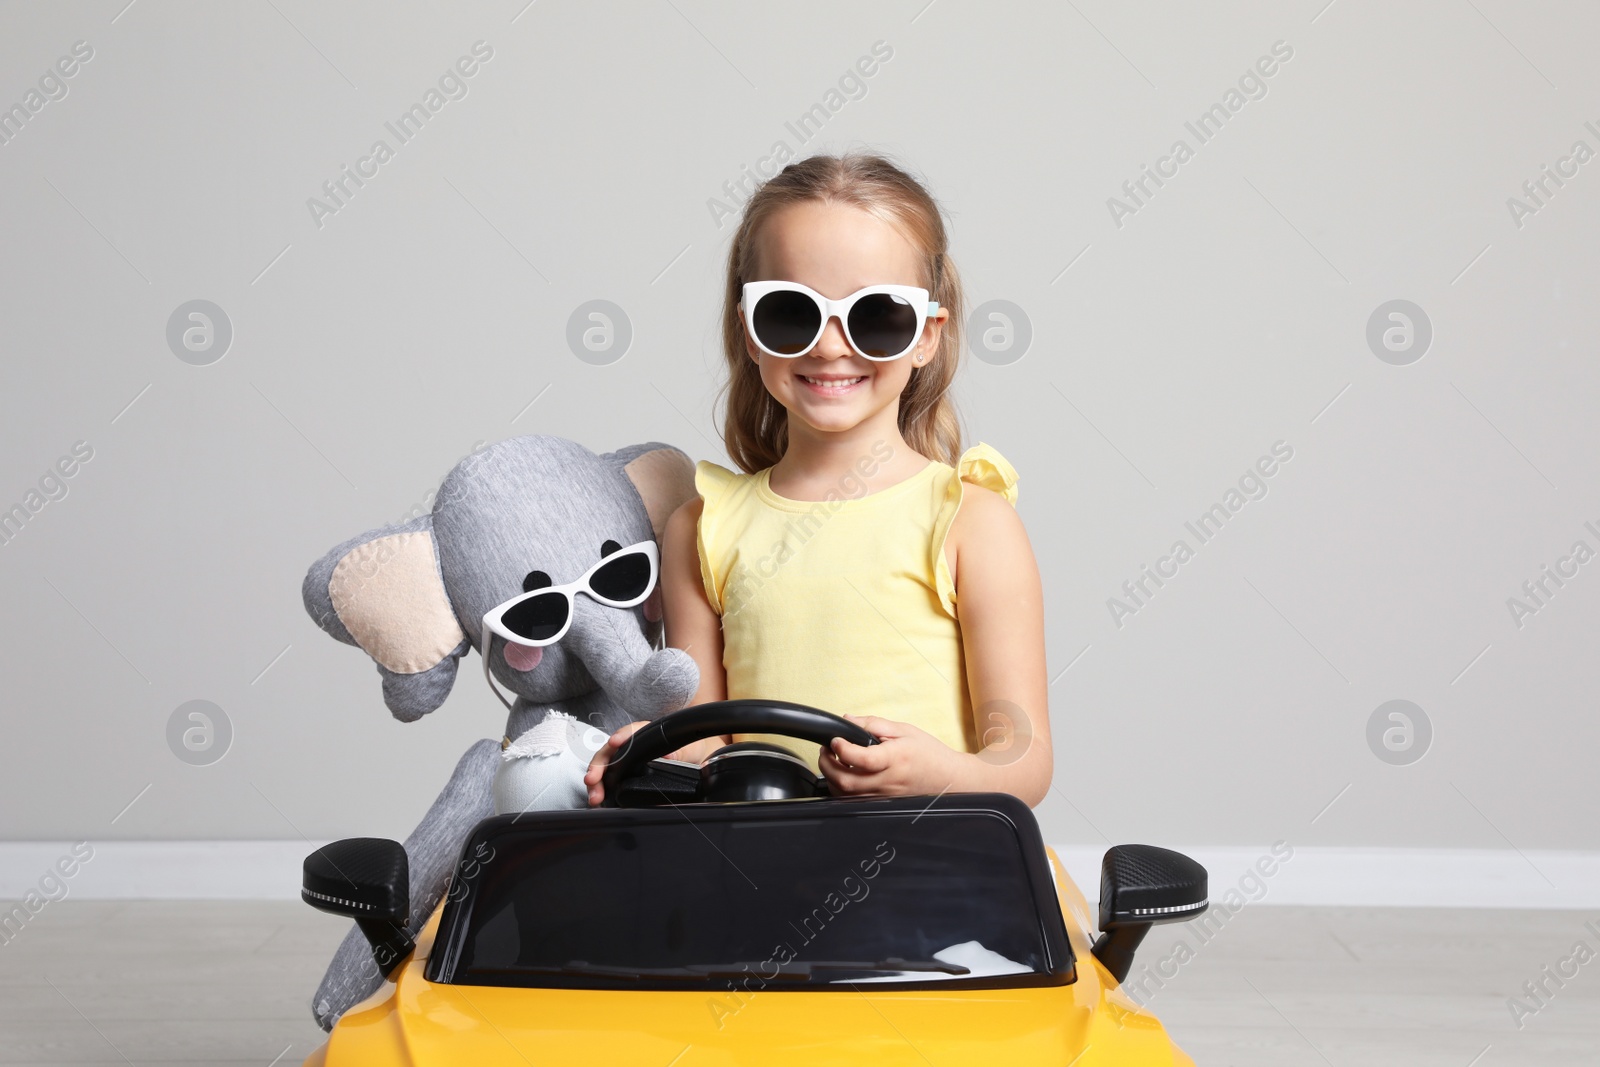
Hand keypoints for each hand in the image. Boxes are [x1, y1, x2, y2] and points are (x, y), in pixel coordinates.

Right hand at [583, 721, 728, 806]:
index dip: (622, 736)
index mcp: (648, 732)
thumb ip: (680, 752)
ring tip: (594, 796)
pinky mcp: (625, 772)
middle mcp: (633, 743)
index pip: (632, 731)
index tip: (615, 742)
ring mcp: (627, 758)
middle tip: (593, 779)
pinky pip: (609, 778)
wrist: (696, 761)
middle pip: (610, 751)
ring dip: (596, 780)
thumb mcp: (690, 750)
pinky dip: (601, 787)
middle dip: (599, 765)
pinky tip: (599, 798)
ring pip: (606, 766)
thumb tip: (669, 757)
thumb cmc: (691, 750)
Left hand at [819, 715, 963, 796]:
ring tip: (832, 761)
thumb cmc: (929, 754)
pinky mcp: (880, 804)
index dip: (843, 750)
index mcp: (894, 759)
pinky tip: (843, 775)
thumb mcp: (904, 730)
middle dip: (827, 764)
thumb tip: (848, 720)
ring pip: (845, 794)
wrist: (947, 778)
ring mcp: (883, 796)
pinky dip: (841, 789)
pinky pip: (853, 801)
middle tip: (826, 750)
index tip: (835, 740)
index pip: (863, 759)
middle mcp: (887, 781)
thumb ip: (874, 724)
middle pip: (846, 781)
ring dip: (831, 778)